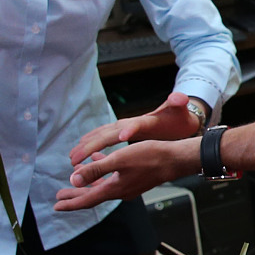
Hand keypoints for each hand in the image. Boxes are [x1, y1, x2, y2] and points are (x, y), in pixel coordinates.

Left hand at [54, 136, 197, 210]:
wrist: (175, 159)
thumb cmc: (150, 157)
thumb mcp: (119, 160)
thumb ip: (95, 169)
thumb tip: (73, 179)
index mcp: (114, 188)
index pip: (87, 199)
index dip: (70, 203)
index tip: (56, 206)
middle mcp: (120, 191)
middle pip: (92, 196)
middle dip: (75, 196)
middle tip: (60, 198)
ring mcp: (128, 186)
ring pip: (102, 187)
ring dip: (87, 184)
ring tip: (75, 180)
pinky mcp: (135, 179)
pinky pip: (113, 179)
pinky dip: (102, 174)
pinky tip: (99, 160)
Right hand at [67, 92, 205, 168]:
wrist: (177, 116)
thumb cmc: (178, 118)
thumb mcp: (181, 111)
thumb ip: (179, 103)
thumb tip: (180, 97)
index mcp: (144, 121)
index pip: (134, 126)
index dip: (127, 131)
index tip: (119, 139)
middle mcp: (129, 123)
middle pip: (108, 133)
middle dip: (92, 145)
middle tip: (77, 157)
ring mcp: (123, 127)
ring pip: (100, 136)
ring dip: (86, 147)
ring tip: (73, 158)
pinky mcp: (121, 132)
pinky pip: (101, 138)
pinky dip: (89, 144)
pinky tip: (79, 151)